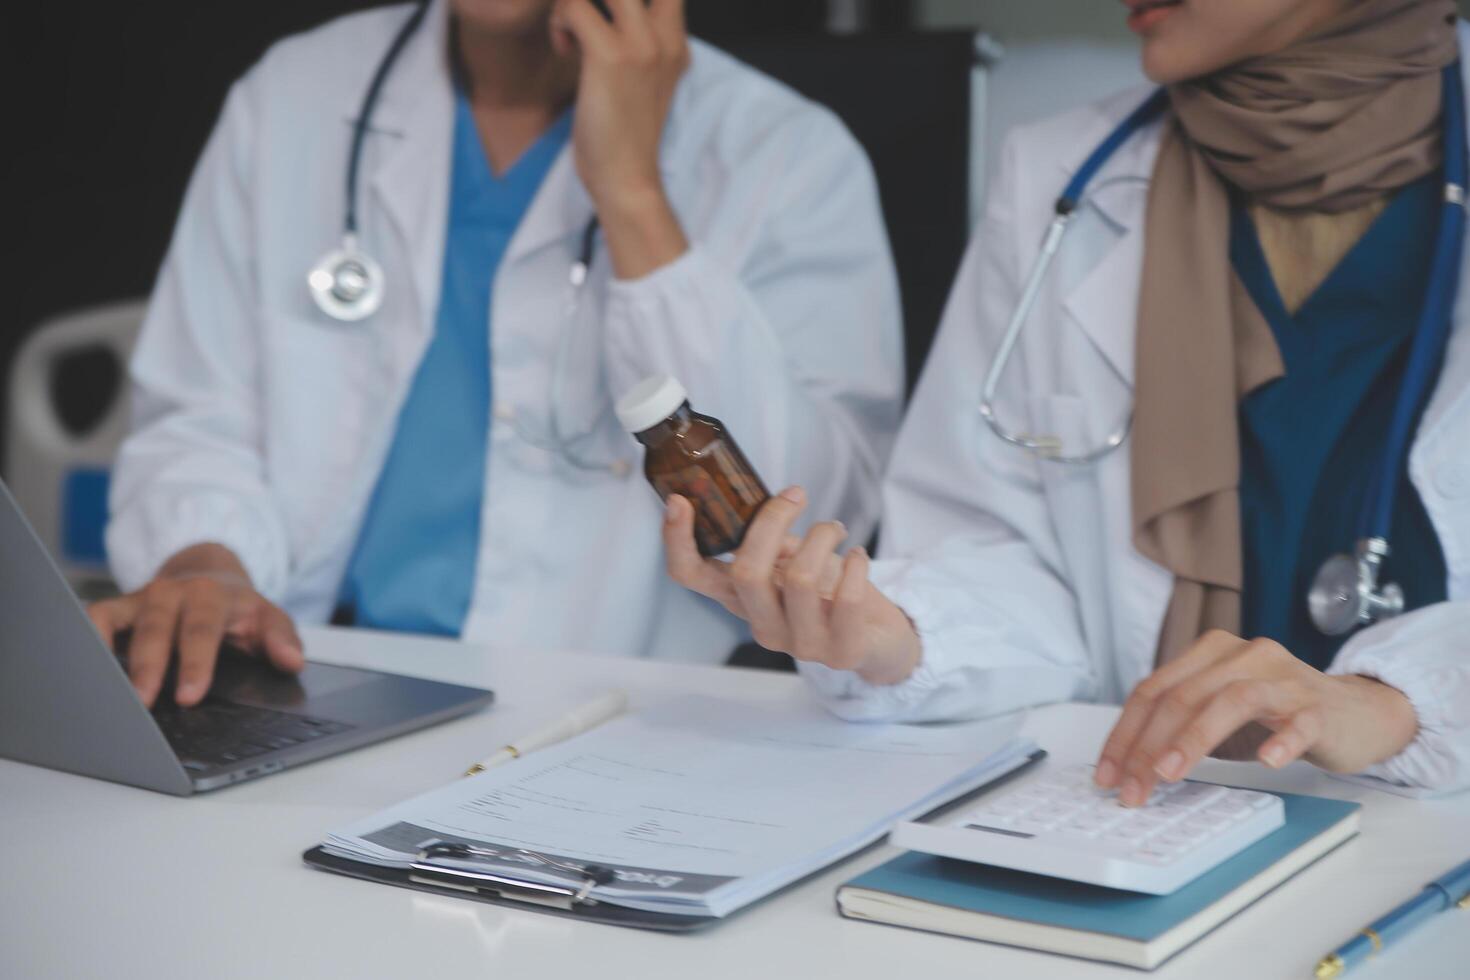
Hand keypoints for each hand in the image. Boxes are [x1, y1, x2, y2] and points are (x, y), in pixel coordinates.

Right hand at [87, 543, 303, 707]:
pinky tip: (88, 669)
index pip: (203, 630)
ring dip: (113, 658)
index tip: (189, 696)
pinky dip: (88, 638)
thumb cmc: (239, 609)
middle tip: (143, 703)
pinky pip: (97, 617)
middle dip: (150, 666)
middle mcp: (175, 593)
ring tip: (109, 695)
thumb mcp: (268, 619)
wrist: (211, 576)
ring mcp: (144, 598)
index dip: (195, 664)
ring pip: (122, 623)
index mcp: (214, 596)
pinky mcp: (120, 607)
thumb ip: (282, 639)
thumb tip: (292, 661)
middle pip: (158, 628)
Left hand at [551, 0, 689, 278]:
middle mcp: (663, 37)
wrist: (627, 181)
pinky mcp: (610, 57)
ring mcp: (640, 45)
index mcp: (674, 45)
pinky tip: (563, 49)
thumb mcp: (641, 86)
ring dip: (574, 1)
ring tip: (569, 28)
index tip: (603, 13)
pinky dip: (560, 21)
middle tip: (579, 12)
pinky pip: (574, 6)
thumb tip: (601, 24)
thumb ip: (635, 50)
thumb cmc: (623, 139)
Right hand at [662, 485, 922, 684]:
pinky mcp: (842, 652)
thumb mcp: (790, 562)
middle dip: (772, 521)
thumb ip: (770, 541)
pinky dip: (856, 565)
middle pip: (746, 572)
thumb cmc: (829, 592)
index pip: (691, 576)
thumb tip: (760, 503)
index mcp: (741, 599)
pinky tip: (857, 556)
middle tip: (796, 495)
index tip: (679, 501)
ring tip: (836, 529)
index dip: (678, 541)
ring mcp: (801, 645)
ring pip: (800, 580)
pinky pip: (846, 599)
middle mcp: (763, 625)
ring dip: (822, 536)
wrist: (877, 640)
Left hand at [1095, 630, 1418, 805]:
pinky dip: (1282, 740)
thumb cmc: (1277, 715)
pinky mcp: (1319, 707)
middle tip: (1133, 788)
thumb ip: (1179, 728)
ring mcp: (1284, 679)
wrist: (1355, 712)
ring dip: (1194, 738)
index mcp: (1210, 653)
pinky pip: (1299, 721)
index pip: (1154, 690)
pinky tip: (1269, 760)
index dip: (1124, 733)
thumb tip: (1129, 768)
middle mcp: (1244, 656)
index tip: (1108, 775)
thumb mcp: (1218, 717)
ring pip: (1231, 700)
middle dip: (1148, 746)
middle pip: (1183, 696)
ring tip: (1170, 772)